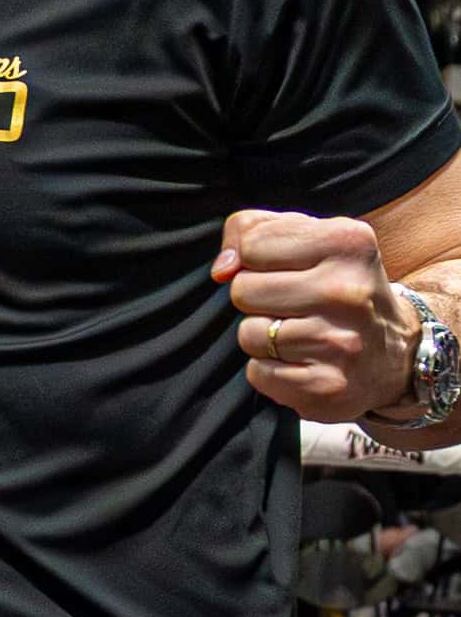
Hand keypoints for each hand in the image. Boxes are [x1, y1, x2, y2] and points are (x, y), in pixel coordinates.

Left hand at [213, 209, 418, 420]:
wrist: (394, 354)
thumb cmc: (336, 285)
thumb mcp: (309, 239)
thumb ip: (252, 230)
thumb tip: (222, 269)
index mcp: (347, 242)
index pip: (251, 244)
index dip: (254, 260)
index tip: (283, 270)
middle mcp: (348, 292)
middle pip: (242, 290)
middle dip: (255, 299)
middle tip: (291, 306)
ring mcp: (340, 342)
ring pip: (248, 334)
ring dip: (262, 337)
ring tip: (298, 333)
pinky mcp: (328, 386)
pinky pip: (258, 373)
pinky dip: (269, 370)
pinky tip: (302, 362)